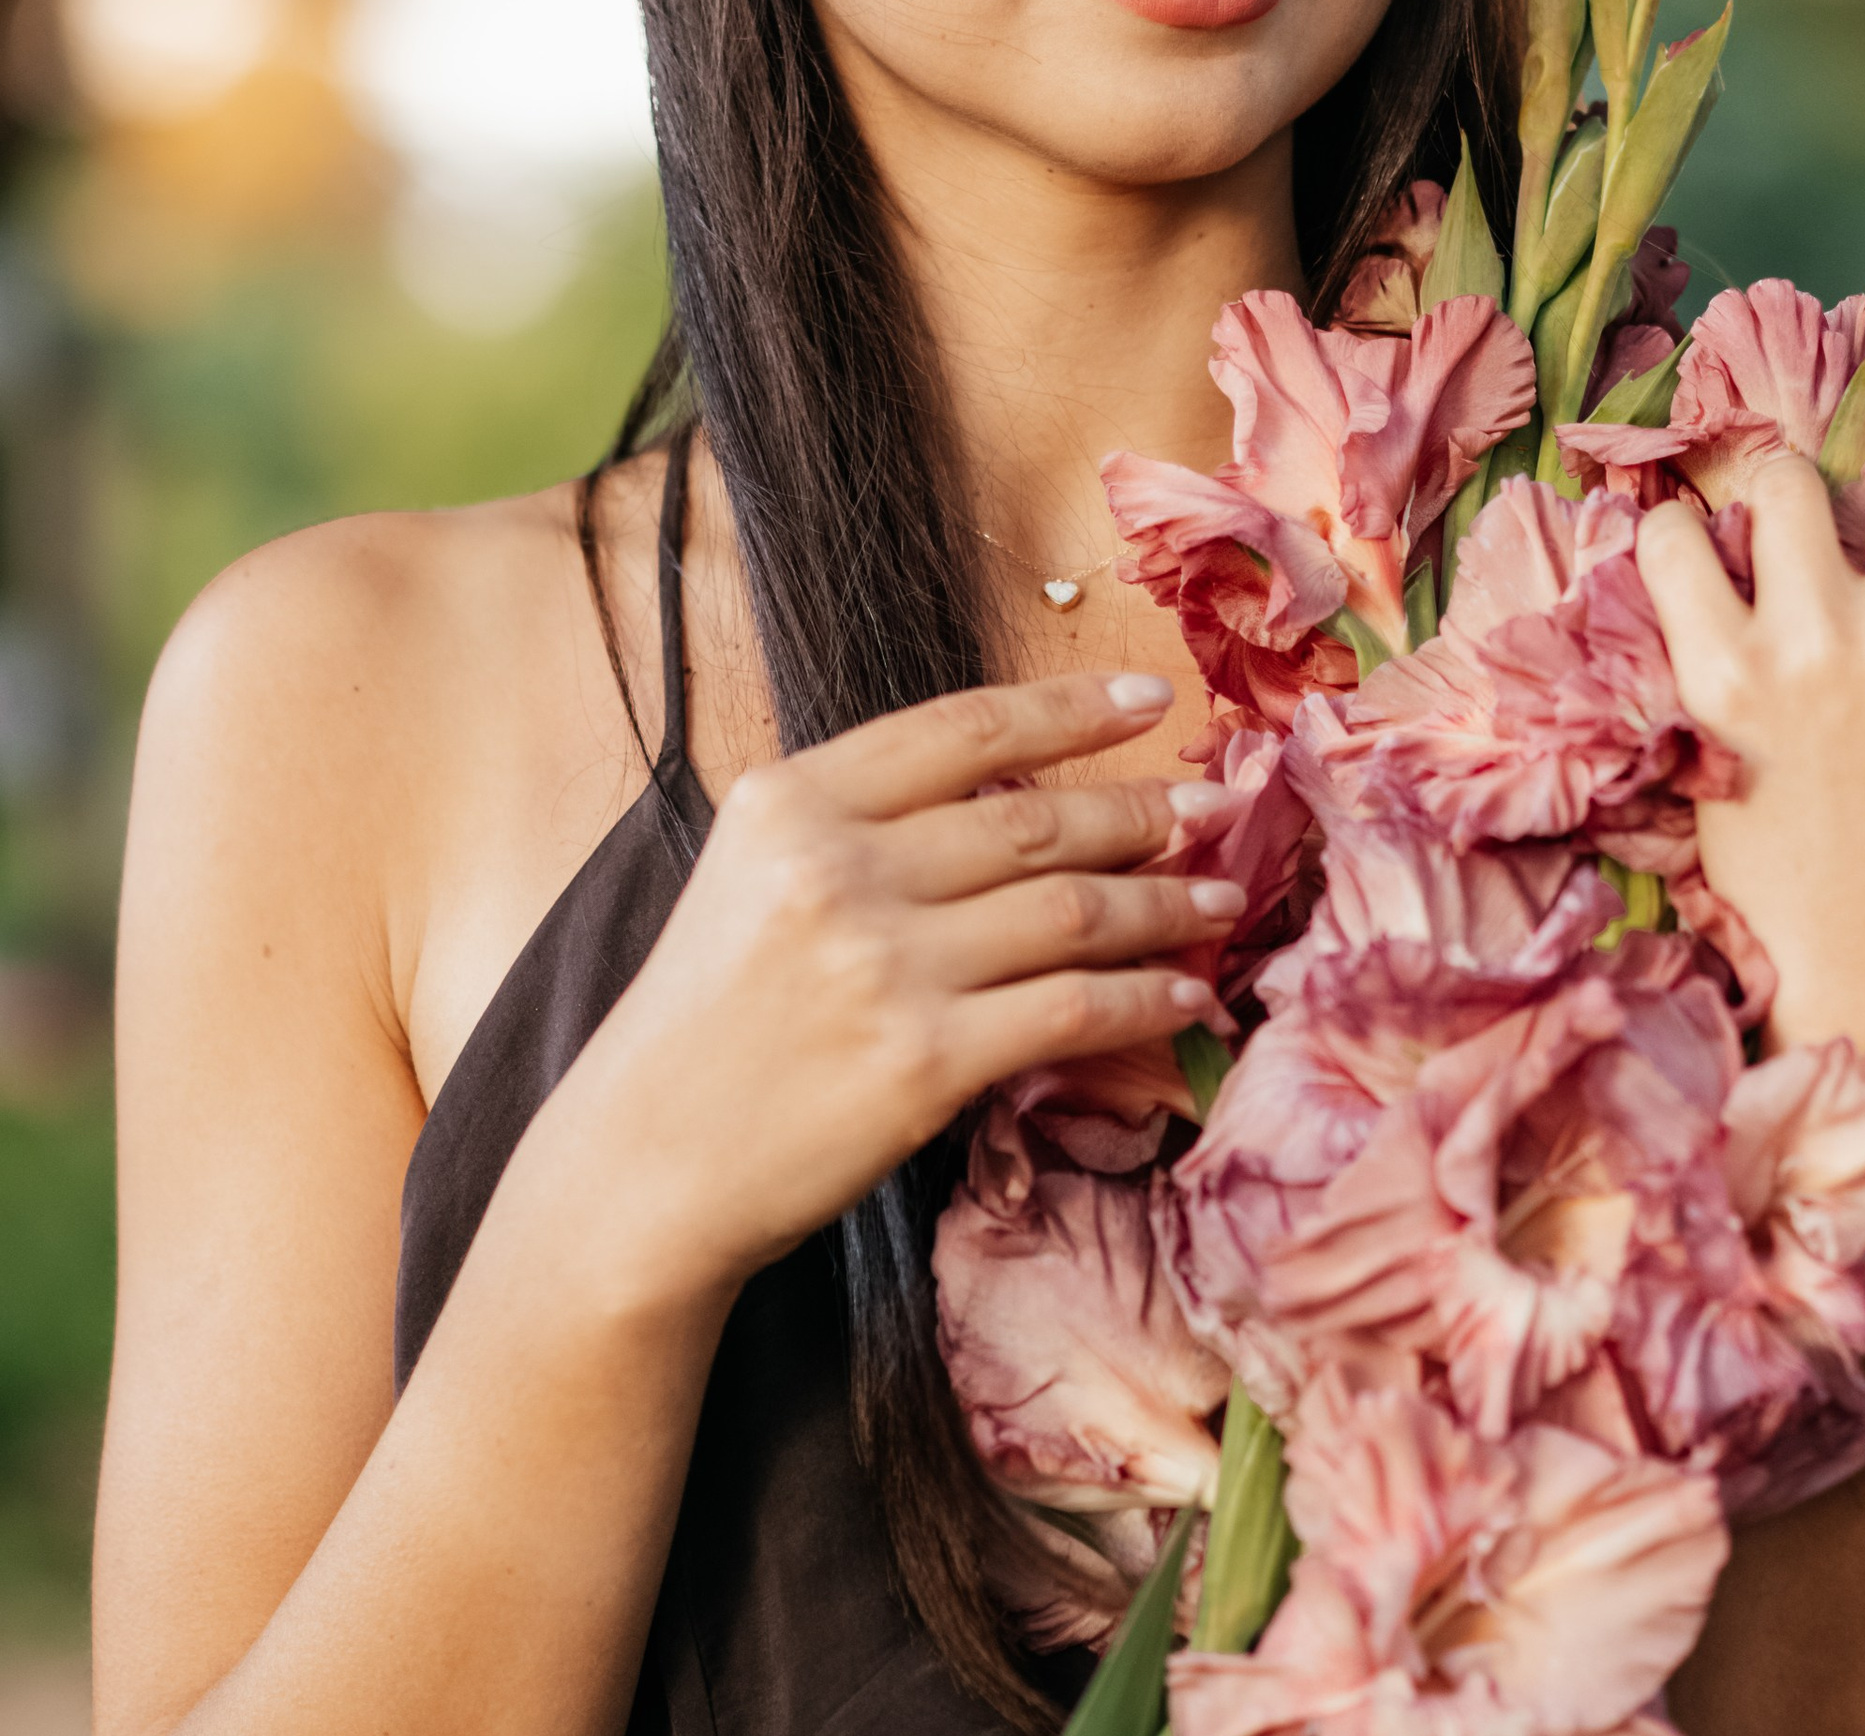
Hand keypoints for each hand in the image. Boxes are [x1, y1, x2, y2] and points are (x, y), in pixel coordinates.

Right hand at [535, 671, 1235, 1306]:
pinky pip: (1071, 1009)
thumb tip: (1026, 788)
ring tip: (1222, 899)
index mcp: (794, 801)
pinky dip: (1143, 998)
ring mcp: (883, 965)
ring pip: (1070, 909)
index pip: (964, 727)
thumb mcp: (753, 877)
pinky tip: (1185, 994)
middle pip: (1034, 819)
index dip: (1070, 707)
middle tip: (1216, 805)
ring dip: (1164, 902)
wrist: (640, 1169)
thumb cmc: (706, 1023)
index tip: (1150, 698)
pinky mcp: (922, 1061)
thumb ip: (866, 821)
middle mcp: (839, 867)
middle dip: (1142, 809)